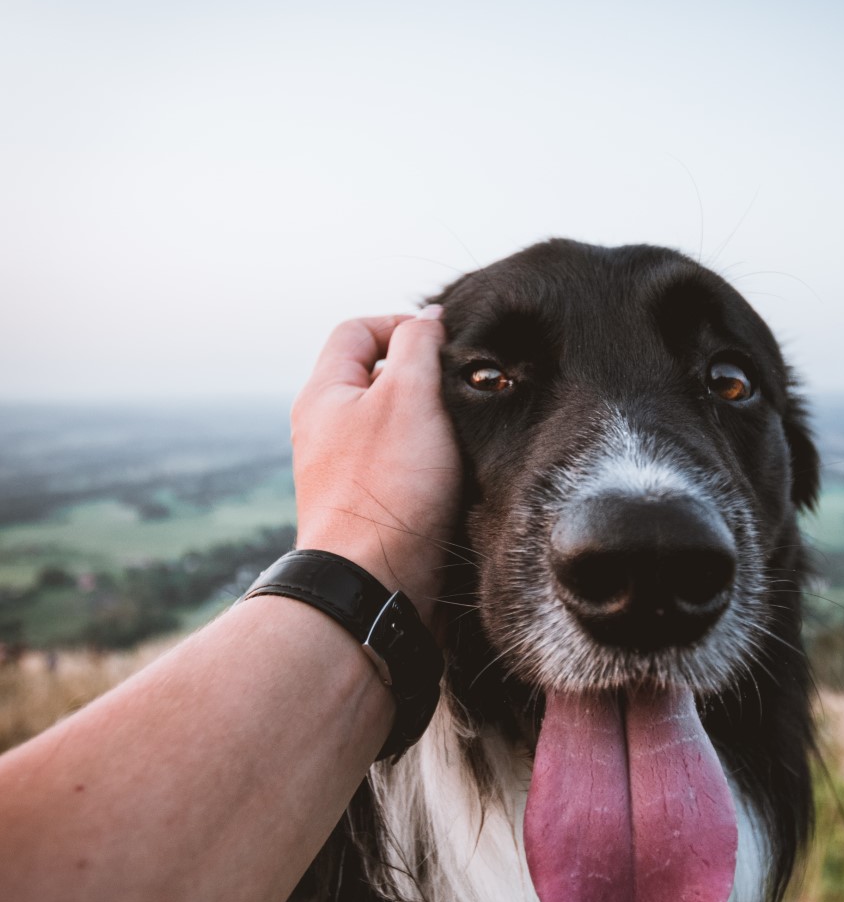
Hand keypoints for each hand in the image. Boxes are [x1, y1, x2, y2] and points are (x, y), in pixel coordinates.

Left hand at [291, 309, 460, 625]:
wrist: (373, 583)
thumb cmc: (390, 487)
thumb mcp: (410, 396)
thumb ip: (419, 346)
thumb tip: (429, 318)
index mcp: (324, 394)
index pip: (356, 330)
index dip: (402, 325)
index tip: (444, 346)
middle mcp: (324, 430)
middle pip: (375, 378)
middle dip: (421, 378)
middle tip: (459, 394)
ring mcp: (342, 472)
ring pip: (391, 426)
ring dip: (429, 426)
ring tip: (462, 437)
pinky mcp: (365, 509)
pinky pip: (398, 469)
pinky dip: (426, 465)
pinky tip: (454, 479)